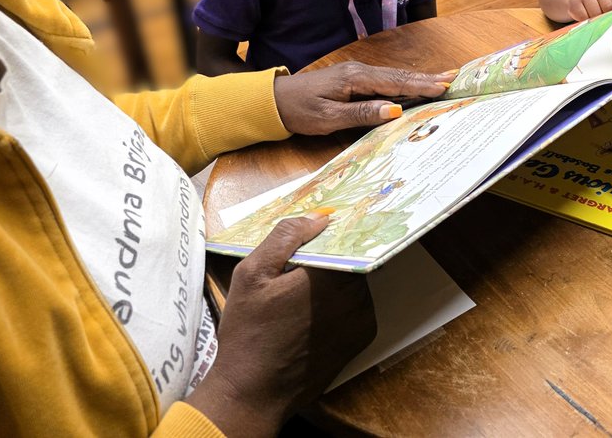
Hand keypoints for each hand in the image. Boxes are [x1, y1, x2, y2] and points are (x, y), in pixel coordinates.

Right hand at [188, 216, 376, 434]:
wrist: (253, 393)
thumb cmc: (249, 332)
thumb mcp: (252, 274)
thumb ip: (285, 237)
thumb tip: (318, 218)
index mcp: (332, 275)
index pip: (345, 236)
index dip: (331, 231)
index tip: (316, 231)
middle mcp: (356, 295)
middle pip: (351, 258)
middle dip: (330, 256)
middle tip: (302, 264)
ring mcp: (363, 318)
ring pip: (354, 281)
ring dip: (336, 280)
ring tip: (302, 291)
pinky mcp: (362, 338)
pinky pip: (356, 306)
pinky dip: (340, 303)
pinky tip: (312, 314)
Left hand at [274, 61, 451, 134]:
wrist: (274, 101)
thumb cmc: (300, 111)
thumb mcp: (329, 118)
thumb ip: (362, 114)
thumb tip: (394, 110)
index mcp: (355, 78)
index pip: (395, 82)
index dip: (421, 85)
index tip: (444, 86)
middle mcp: (359, 71)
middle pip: (399, 76)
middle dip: (427, 78)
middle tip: (454, 79)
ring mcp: (357, 73)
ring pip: (394, 77)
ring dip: (418, 79)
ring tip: (443, 80)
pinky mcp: (354, 79)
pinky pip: (385, 80)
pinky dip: (404, 82)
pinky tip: (414, 85)